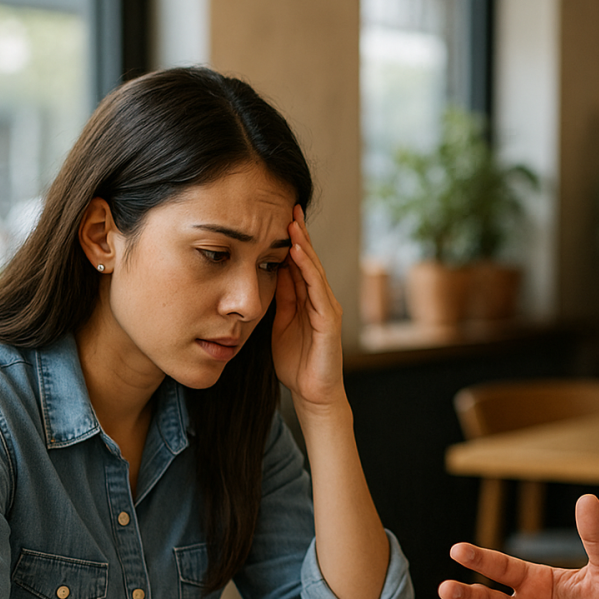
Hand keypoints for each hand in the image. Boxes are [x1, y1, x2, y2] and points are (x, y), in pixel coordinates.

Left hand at [271, 205, 344, 409]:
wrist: (313, 393)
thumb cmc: (296, 362)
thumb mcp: (280, 324)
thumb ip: (279, 299)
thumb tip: (269, 272)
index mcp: (306, 300)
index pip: (297, 263)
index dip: (289, 240)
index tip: (275, 216)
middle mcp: (319, 299)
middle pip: (308, 260)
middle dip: (299, 233)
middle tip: (288, 205)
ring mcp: (327, 308)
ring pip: (314, 270)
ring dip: (304, 245)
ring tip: (292, 222)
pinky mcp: (330, 320)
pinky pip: (318, 289)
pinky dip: (308, 269)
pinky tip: (298, 253)